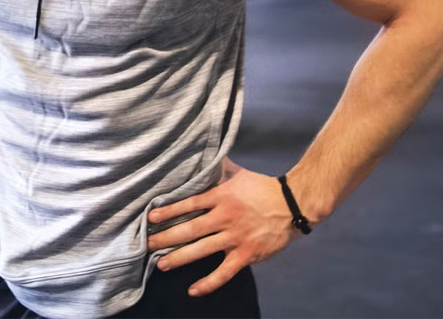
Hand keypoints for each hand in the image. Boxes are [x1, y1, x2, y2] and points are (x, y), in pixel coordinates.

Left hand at [147, 162, 299, 296]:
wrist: (294, 205)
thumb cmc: (264, 188)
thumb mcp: (239, 174)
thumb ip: (220, 168)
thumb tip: (205, 152)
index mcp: (221, 196)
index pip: (189, 204)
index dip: (169, 211)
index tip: (151, 218)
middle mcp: (225, 217)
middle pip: (190, 229)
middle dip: (166, 238)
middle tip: (148, 244)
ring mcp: (235, 238)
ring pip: (202, 250)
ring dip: (179, 258)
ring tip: (161, 264)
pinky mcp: (246, 254)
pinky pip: (224, 272)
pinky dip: (208, 283)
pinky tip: (193, 290)